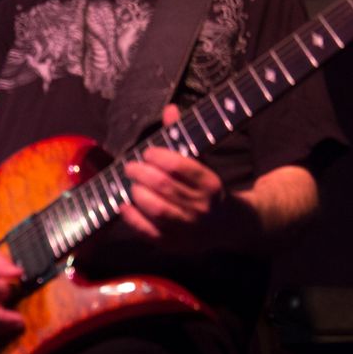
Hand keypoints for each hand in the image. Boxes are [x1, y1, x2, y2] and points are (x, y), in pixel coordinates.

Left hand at [118, 104, 243, 252]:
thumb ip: (183, 137)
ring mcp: (189, 229)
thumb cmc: (207, 188)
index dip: (159, 157)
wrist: (229, 225)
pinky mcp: (175, 244)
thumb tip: (169, 109)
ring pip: (158, 210)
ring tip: (130, 184)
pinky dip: (133, 218)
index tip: (147, 153)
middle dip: (142, 174)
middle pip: (165, 188)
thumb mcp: (202, 163)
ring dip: (138, 194)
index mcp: (210, 184)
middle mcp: (203, 208)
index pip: (181, 166)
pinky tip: (123, 205)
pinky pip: (150, 232)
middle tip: (130, 166)